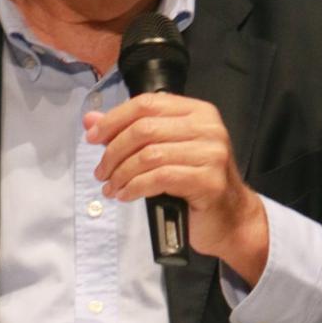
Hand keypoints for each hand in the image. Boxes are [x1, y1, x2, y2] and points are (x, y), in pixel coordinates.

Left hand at [85, 94, 267, 284]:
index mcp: (198, 111)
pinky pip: (159, 178)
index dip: (114, 119)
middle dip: (114, 151)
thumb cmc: (196, 182)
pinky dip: (135, 187)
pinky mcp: (209, 180)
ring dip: (121, 173)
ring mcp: (212, 153)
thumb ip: (131, 132)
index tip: (92, 138)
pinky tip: (125, 195)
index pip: (147, 104)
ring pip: (149, 155)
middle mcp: (208, 127)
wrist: (231, 218)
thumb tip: (91, 120)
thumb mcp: (165, 151)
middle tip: (101, 172)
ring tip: (111, 187)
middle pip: (145, 128)